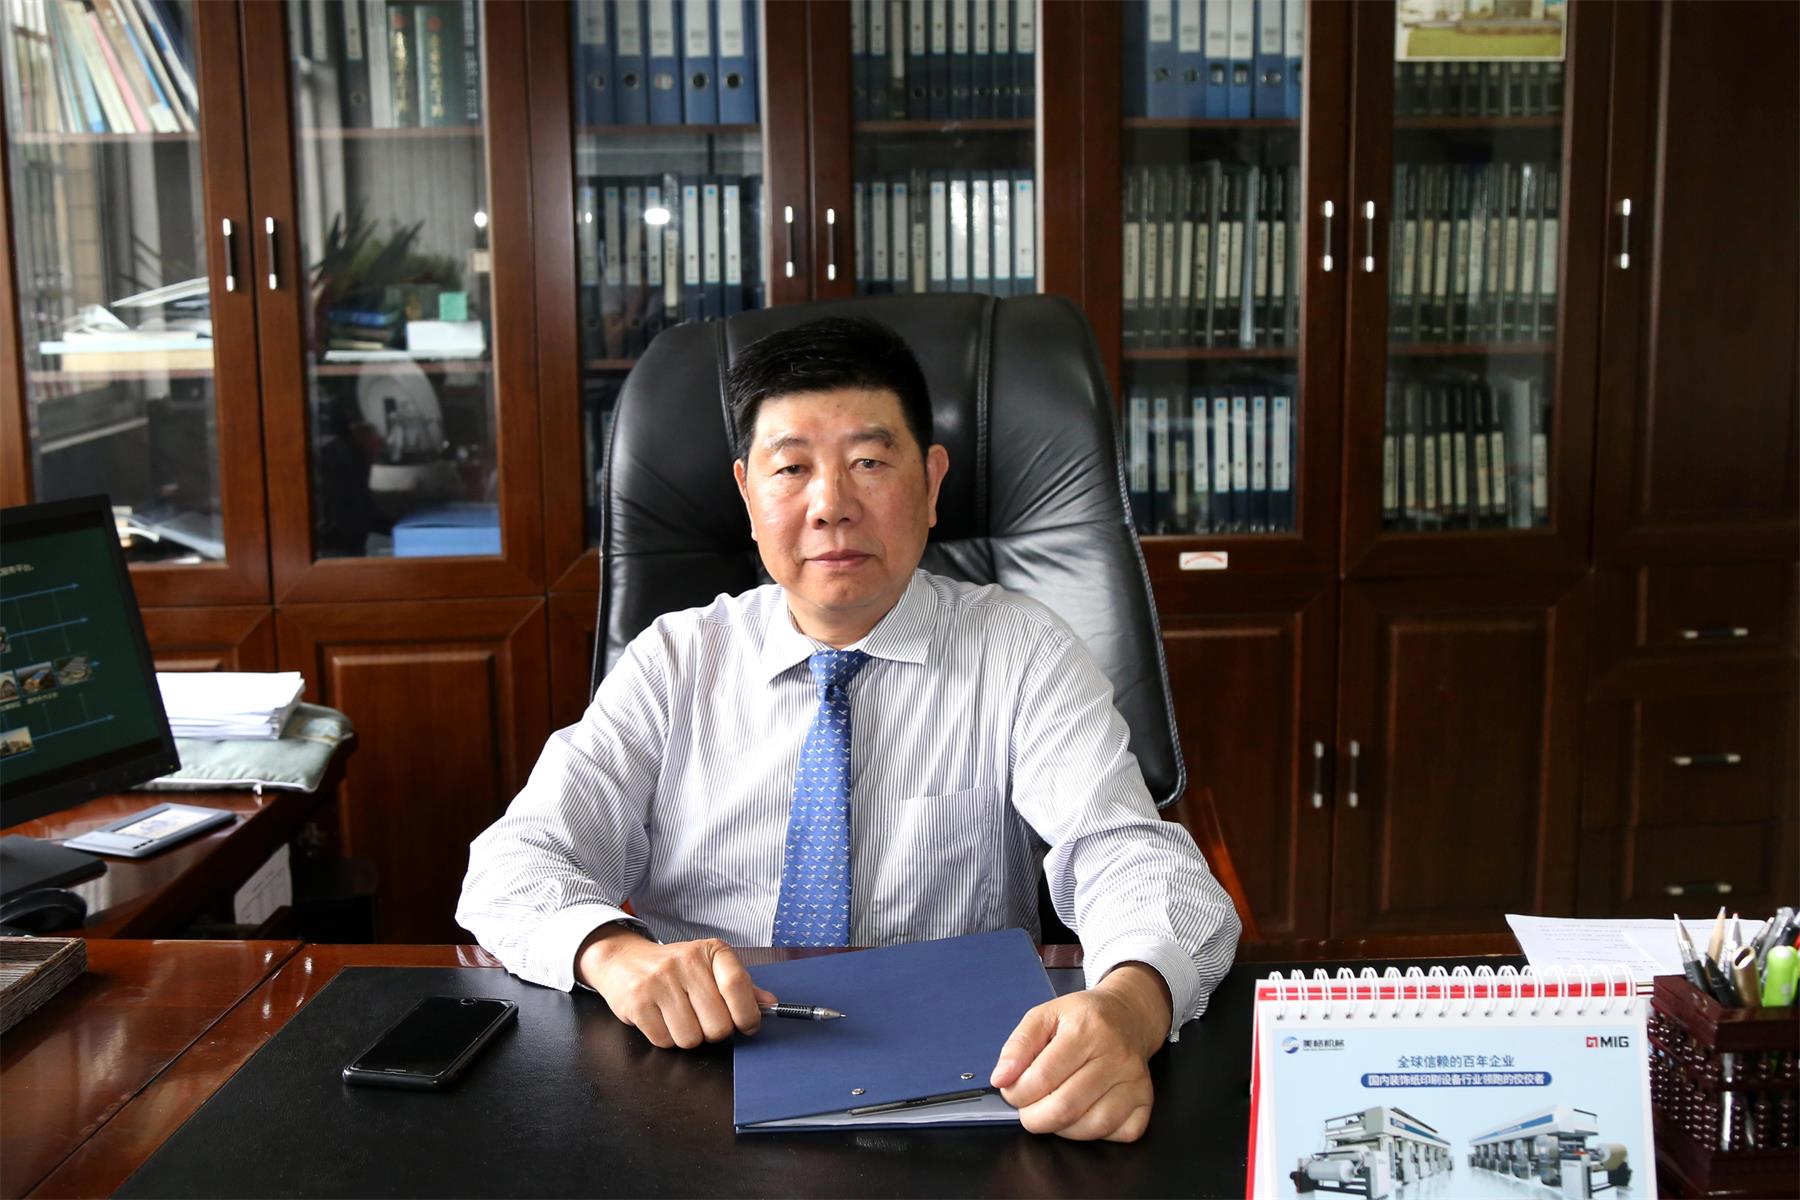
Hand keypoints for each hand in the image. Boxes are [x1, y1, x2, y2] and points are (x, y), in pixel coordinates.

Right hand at [576, 925, 775, 1048]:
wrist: (623, 959)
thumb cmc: (674, 968)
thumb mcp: (709, 967)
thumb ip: (740, 986)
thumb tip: (770, 1004)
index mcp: (711, 951)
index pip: (737, 986)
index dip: (747, 1015)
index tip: (747, 1026)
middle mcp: (686, 962)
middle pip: (717, 1024)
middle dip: (714, 1032)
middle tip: (704, 1020)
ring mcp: (659, 982)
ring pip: (691, 1038)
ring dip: (689, 1037)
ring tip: (680, 1018)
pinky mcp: (637, 1002)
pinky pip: (665, 1042)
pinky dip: (666, 1039)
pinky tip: (661, 1020)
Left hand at [989, 962, 1171, 1142]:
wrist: (1128, 1015)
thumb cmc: (1083, 1018)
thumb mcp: (1043, 1016)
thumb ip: (1018, 1045)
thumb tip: (1001, 1078)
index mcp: (1086, 1029)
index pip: (1041, 1078)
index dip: (1017, 1093)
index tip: (1012, 1090)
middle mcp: (1115, 1055)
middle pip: (1065, 1107)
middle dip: (1034, 1117)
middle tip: (1028, 1108)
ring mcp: (1134, 1080)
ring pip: (1090, 1126)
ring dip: (1060, 1128)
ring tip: (1052, 1109)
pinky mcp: (1145, 1100)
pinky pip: (1116, 1134)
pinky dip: (1092, 1133)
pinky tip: (1082, 1114)